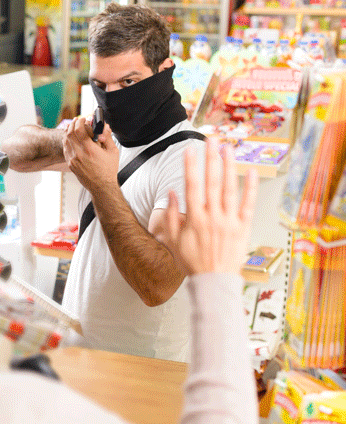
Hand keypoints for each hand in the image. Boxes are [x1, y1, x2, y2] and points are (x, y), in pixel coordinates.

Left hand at [63, 118, 118, 191]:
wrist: (102, 186)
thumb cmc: (108, 171)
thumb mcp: (112, 151)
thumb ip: (107, 137)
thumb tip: (104, 127)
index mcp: (90, 150)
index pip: (79, 129)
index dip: (80, 121)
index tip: (84, 119)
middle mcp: (79, 154)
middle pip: (69, 133)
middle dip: (73, 124)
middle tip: (77, 121)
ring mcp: (73, 159)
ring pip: (65, 140)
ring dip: (69, 131)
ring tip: (74, 127)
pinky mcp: (70, 164)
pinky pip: (65, 148)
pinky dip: (67, 141)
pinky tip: (71, 138)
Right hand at [166, 139, 258, 275]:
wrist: (213, 282)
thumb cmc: (193, 263)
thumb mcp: (174, 240)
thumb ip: (172, 216)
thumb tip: (172, 193)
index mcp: (195, 218)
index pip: (192, 186)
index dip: (191, 166)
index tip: (189, 150)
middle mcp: (213, 216)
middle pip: (212, 182)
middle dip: (211, 159)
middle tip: (211, 141)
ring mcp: (230, 221)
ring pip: (230, 188)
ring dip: (229, 167)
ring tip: (229, 149)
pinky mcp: (243, 227)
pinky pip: (248, 204)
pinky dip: (250, 188)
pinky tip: (251, 172)